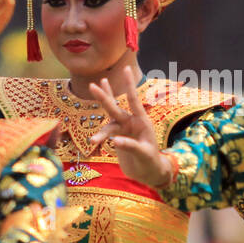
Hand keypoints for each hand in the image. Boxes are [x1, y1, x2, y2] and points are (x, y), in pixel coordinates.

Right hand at [88, 66, 172, 187]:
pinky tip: (94, 140)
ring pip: (108, 124)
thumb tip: (114, 140)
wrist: (149, 173)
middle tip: (93, 85)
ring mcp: (123, 130)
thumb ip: (130, 146)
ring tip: (92, 139)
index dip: (129, 85)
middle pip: (115, 108)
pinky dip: (100, 135)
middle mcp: (131, 123)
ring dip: (100, 132)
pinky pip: (106, 133)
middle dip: (105, 97)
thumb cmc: (151, 162)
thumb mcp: (144, 154)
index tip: (126, 69)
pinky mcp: (117, 138)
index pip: (134, 100)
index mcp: (142, 122)